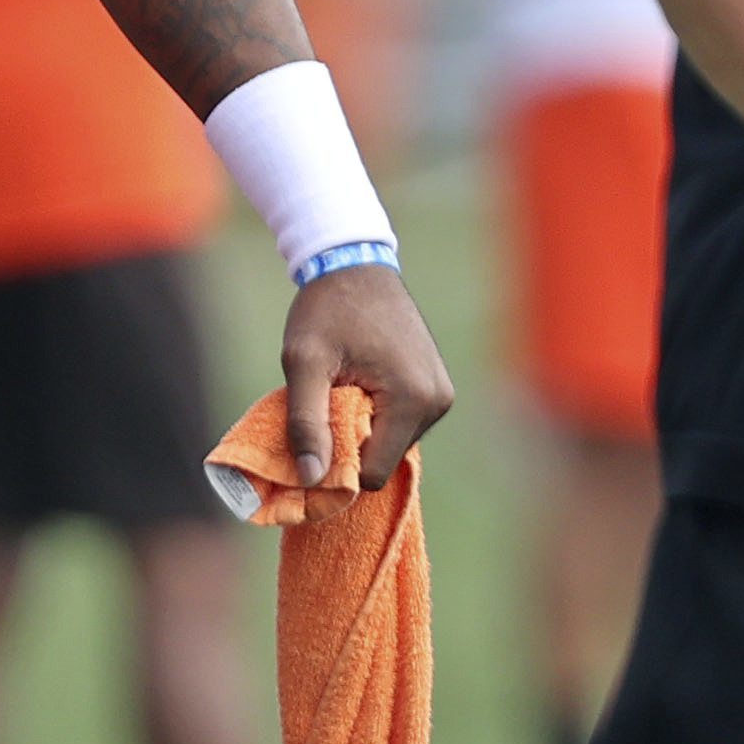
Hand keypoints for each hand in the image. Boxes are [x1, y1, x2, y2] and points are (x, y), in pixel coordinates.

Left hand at [281, 263, 454, 490]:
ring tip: (336, 388)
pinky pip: (398, 422)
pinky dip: (371, 415)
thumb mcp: (304, 362)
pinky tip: (351, 385)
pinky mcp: (434, 387)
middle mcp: (437, 403)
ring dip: (357, 427)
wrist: (354, 263)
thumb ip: (306, 421)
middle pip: (382, 458)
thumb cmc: (326, 308)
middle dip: (346, 444)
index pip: (373, 472)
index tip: (308, 442)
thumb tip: (310, 479)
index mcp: (413, 401)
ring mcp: (440, 395)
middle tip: (318, 406)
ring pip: (389, 442)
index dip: (336, 468)